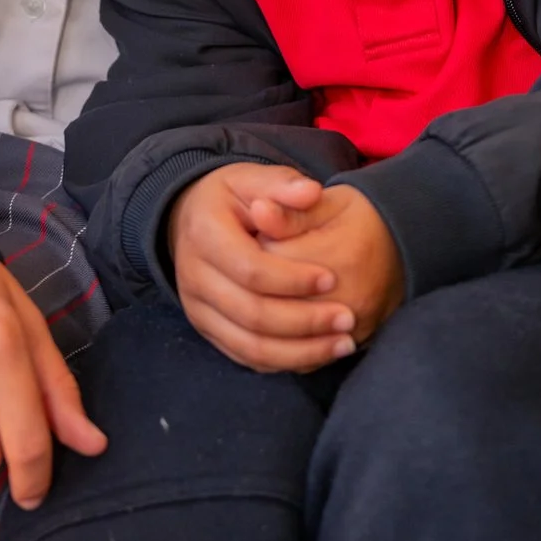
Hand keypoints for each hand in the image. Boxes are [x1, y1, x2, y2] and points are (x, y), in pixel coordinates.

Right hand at [169, 163, 354, 372]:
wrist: (193, 220)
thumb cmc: (232, 198)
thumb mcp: (252, 179)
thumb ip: (283, 185)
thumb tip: (311, 192)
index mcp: (204, 234)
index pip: (251, 269)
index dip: (294, 279)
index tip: (332, 279)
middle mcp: (193, 276)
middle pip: (252, 314)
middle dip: (304, 321)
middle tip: (347, 318)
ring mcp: (197, 308)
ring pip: (250, 345)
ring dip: (300, 351)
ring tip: (342, 343)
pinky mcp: (207, 329)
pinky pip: (246, 357)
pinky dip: (285, 361)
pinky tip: (318, 353)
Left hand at [252, 184, 403, 345]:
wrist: (403, 247)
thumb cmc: (358, 219)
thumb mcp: (326, 205)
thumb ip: (290, 212)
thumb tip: (258, 210)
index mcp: (337, 255)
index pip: (266, 263)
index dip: (250, 251)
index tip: (255, 238)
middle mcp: (346, 298)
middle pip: (271, 304)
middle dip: (255, 287)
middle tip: (261, 267)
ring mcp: (350, 327)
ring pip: (283, 339)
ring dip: (263, 321)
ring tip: (266, 292)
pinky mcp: (349, 346)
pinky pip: (301, 359)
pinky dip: (280, 348)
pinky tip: (272, 327)